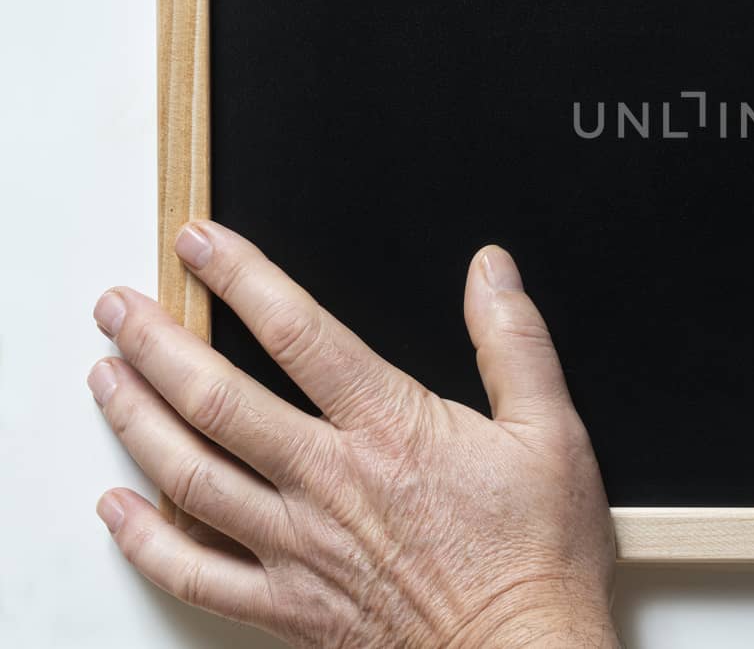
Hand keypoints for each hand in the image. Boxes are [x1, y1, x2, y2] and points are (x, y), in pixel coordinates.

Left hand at [88, 221, 618, 647]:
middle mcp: (330, 482)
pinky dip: (145, 541)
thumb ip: (515, 340)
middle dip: (158, 344)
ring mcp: (299, 548)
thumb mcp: (552, 428)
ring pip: (191, 477)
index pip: (299, 333)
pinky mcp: (289, 607)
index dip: (242, 278)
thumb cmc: (538, 553)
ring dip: (137, 421)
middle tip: (118, 308)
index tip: (201, 243)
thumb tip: (490, 271)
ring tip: (106, 378)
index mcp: (391, 429)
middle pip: (218, 401)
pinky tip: (117, 509)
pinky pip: (195, 574)